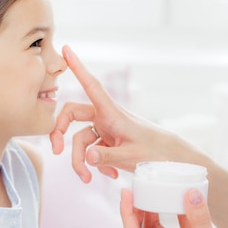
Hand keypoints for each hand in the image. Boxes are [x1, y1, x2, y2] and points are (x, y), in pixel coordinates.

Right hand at [50, 45, 205, 181]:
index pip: (91, 85)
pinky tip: (110, 174)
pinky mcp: (110, 141)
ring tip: (88, 178)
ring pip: (81, 140)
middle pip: (72, 115)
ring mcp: (107, 129)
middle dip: (59, 132)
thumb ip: (107, 156)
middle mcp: (107, 117)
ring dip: (81, 160)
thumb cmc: (156, 152)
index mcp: (112, 113)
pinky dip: (96, 163)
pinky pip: (93, 150)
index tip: (66, 49)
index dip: (77, 67)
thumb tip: (87, 156)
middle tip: (55, 150)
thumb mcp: (132, 157)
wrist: (173, 160)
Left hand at [120, 188, 227, 227]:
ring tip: (156, 190)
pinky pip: (179, 226)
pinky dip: (178, 212)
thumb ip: (199, 221)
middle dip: (136, 212)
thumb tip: (190, 192)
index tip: (126, 192)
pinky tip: (183, 198)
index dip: (127, 214)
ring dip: (155, 211)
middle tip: (139, 189)